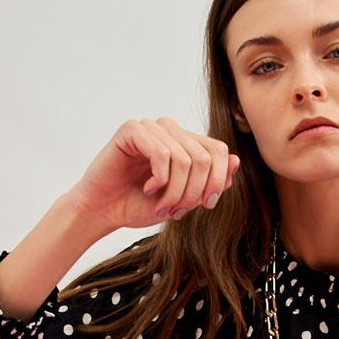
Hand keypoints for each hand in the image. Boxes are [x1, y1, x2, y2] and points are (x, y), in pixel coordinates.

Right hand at [72, 118, 240, 233]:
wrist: (103, 211)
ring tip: (161, 205)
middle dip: (195, 191)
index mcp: (185, 142)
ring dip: (176, 191)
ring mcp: (151, 127)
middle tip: (177, 211)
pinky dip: (159, 179)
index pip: (219, 150)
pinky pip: (161, 153)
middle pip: (204, 157)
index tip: (206, 206)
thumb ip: (209, 182)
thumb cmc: (139, 204)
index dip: (217, 181)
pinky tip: (147, 188)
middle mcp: (170, 130)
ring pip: (185, 158)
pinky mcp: (132, 129)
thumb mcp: (183, 199)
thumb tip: (236, 160)